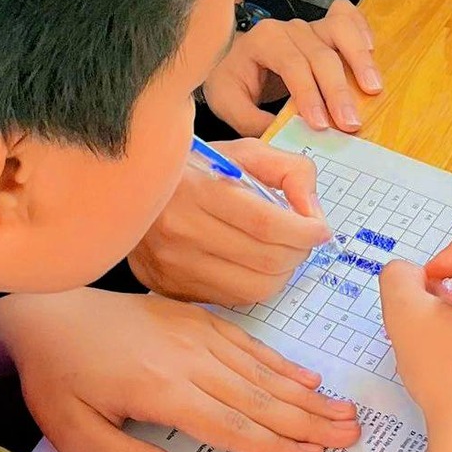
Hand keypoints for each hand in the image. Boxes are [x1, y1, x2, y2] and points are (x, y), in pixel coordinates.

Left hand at [0, 285, 360, 451]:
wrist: (45, 314)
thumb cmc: (58, 380)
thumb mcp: (75, 435)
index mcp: (161, 391)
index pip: (230, 425)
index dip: (274, 444)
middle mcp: (186, 360)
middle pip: (257, 397)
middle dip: (307, 420)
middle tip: (350, 435)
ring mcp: (193, 334)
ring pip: (259, 369)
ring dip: (303, 394)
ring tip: (342, 411)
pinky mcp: (192, 318)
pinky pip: (245, 342)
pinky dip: (278, 361)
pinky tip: (304, 376)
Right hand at [129, 138, 329, 307]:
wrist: (130, 189)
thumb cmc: (195, 168)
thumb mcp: (243, 152)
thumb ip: (289, 172)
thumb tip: (313, 213)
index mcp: (196, 189)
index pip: (266, 223)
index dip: (305, 231)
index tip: (321, 229)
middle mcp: (180, 231)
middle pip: (265, 260)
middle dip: (299, 252)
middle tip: (304, 239)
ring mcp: (171, 265)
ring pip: (253, 289)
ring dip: (281, 273)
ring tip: (281, 252)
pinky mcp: (168, 287)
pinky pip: (231, 299)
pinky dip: (253, 284)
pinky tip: (251, 262)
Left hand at [201, 0, 381, 134]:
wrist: (233, 61)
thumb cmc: (233, 80)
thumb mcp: (227, 103)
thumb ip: (251, 120)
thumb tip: (283, 135)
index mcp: (264, 40)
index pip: (292, 65)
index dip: (309, 94)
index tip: (321, 124)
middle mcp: (290, 28)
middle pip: (321, 54)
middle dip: (337, 90)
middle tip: (350, 123)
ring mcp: (311, 26)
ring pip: (341, 29)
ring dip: (359, 59)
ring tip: (372, 89)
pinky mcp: (326, 29)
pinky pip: (348, 17)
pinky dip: (362, 30)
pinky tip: (372, 52)